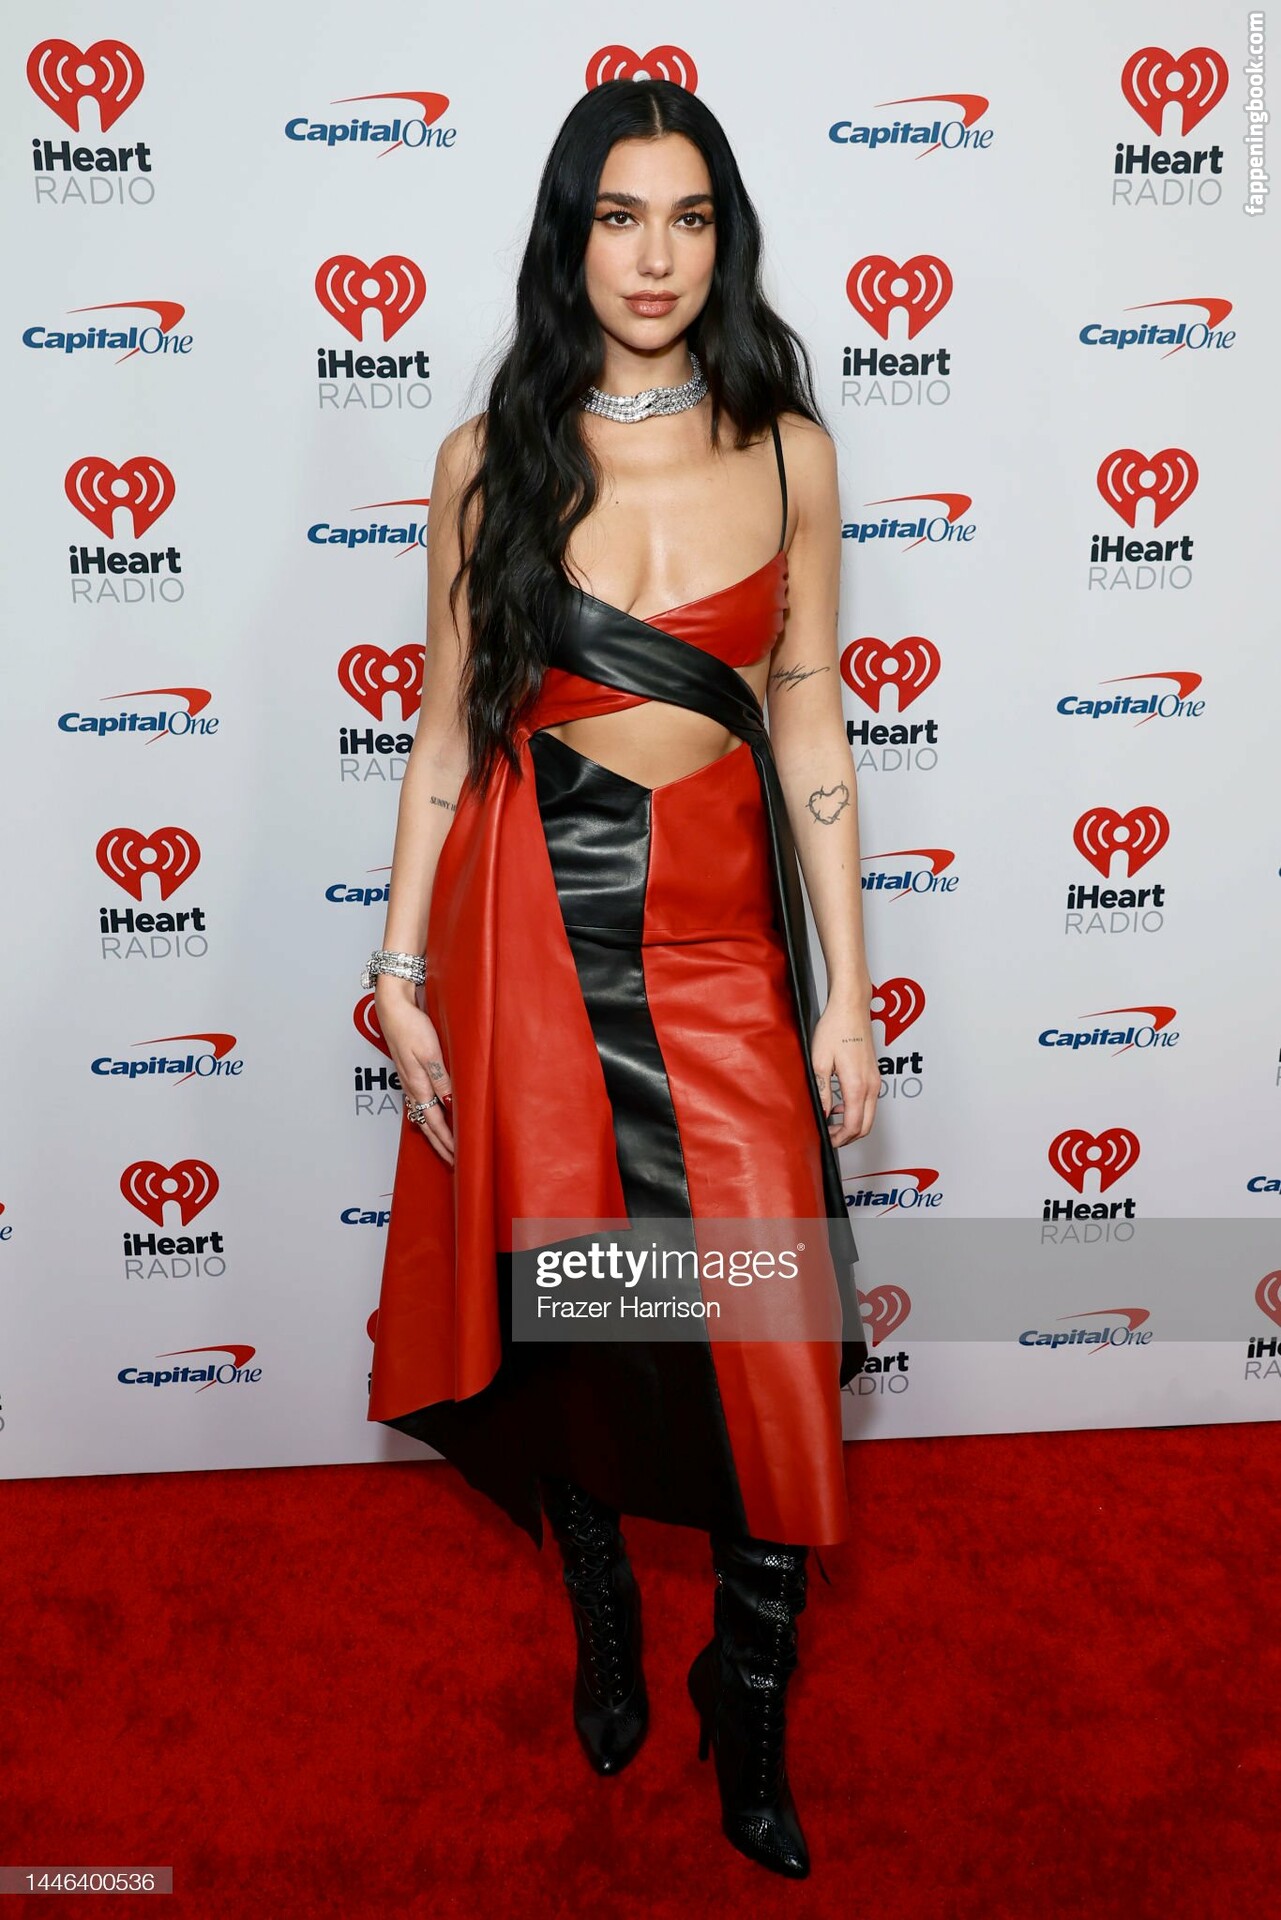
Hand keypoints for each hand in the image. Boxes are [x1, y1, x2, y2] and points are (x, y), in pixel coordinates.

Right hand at [375, 979, 454, 1165]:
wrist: (392, 1008)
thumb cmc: (411, 1026)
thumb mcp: (430, 1052)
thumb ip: (440, 1078)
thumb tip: (449, 1104)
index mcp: (418, 1084)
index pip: (435, 1122)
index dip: (447, 1141)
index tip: (458, 1157)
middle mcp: (412, 1087)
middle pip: (427, 1124)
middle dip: (440, 1145)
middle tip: (452, 1162)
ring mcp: (409, 1081)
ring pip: (422, 1115)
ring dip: (434, 1133)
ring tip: (444, 1146)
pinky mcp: (409, 1073)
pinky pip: (419, 1102)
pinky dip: (427, 1117)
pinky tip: (432, 1117)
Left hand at [810, 998, 879, 1145]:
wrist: (851, 1008)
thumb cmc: (834, 1030)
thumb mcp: (819, 1063)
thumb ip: (823, 1093)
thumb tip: (824, 1114)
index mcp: (857, 1086)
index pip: (853, 1126)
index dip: (840, 1139)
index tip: (826, 1140)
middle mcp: (871, 1086)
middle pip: (866, 1126)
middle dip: (848, 1136)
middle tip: (829, 1135)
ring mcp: (876, 1080)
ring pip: (870, 1115)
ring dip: (853, 1124)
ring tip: (832, 1121)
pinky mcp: (875, 1074)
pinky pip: (870, 1102)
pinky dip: (858, 1111)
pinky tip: (841, 1105)